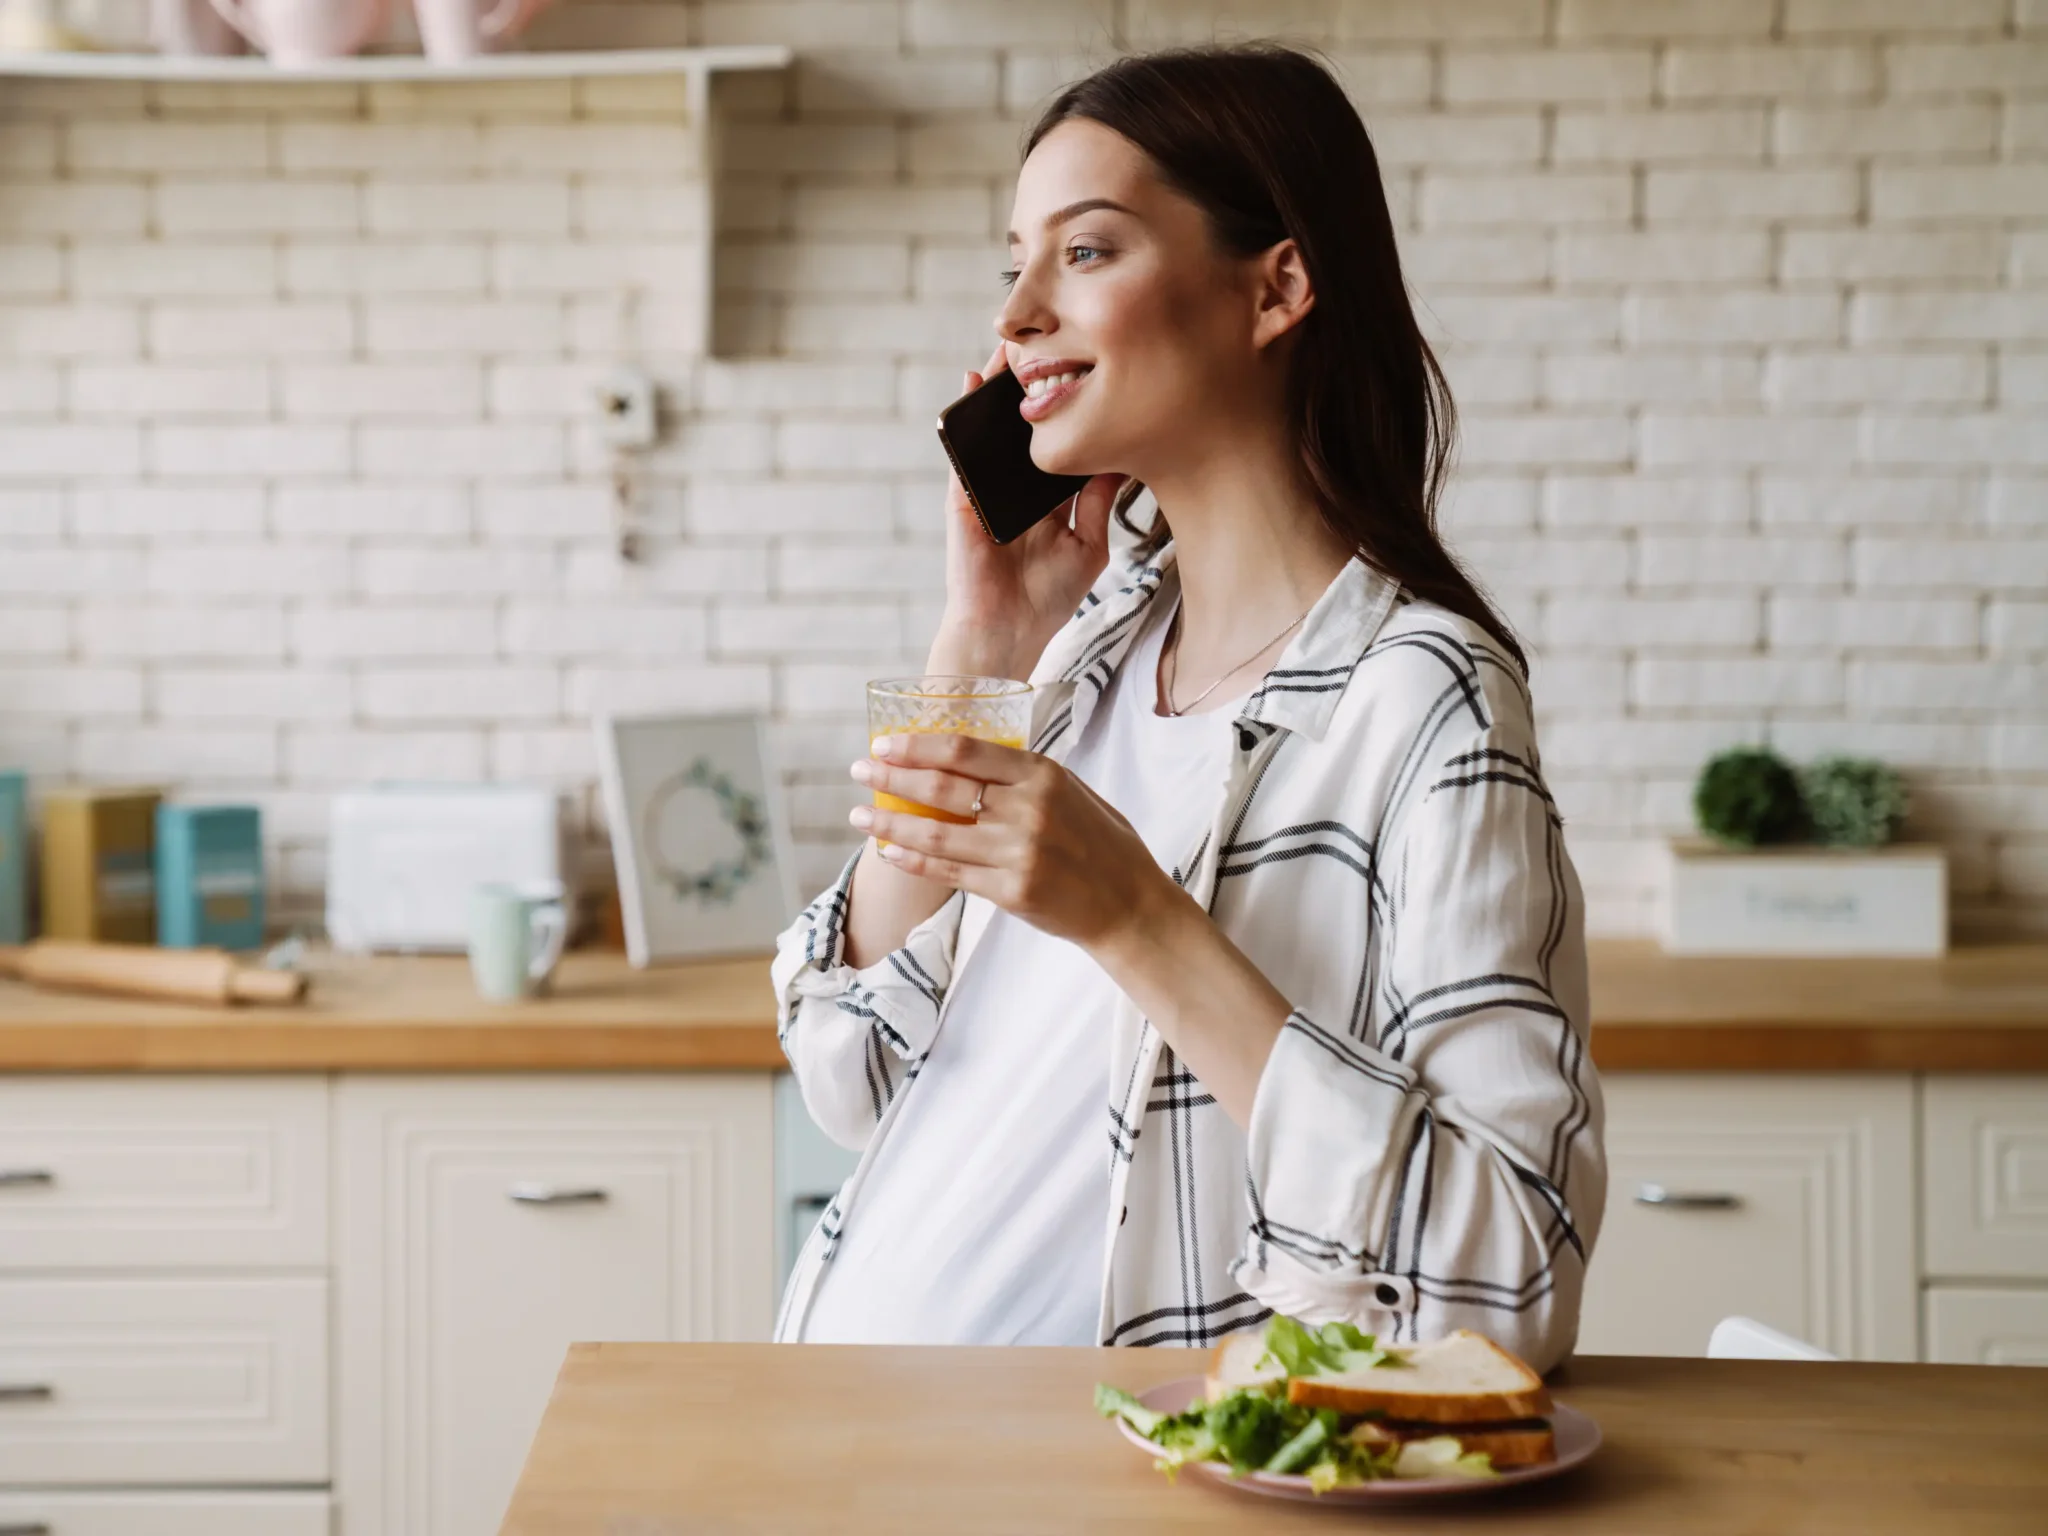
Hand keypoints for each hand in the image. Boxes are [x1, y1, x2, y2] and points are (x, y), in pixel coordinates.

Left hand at [847, 731, 1180, 952]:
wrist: (1130, 904)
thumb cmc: (1101, 842)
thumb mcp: (1069, 791)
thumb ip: (1021, 777)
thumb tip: (959, 760)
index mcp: (1043, 775)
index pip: (964, 751)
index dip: (917, 745)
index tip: (884, 742)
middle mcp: (1028, 810)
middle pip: (941, 787)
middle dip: (892, 776)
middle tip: (860, 769)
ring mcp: (1017, 853)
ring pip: (935, 832)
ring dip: (889, 823)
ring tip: (859, 816)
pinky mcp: (1010, 892)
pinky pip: (948, 872)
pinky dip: (912, 861)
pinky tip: (887, 852)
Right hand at [929, 345, 1128, 680]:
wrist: (1007, 633)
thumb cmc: (1046, 598)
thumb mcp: (1089, 543)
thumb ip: (1100, 501)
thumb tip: (1123, 457)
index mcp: (1047, 497)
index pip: (1059, 440)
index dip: (1070, 405)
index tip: (1092, 366)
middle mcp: (1016, 486)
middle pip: (1025, 425)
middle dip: (1035, 384)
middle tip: (1053, 338)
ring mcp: (986, 487)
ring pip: (991, 427)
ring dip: (997, 385)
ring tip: (1012, 342)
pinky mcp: (961, 495)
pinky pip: (960, 446)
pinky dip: (964, 414)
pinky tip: (974, 380)